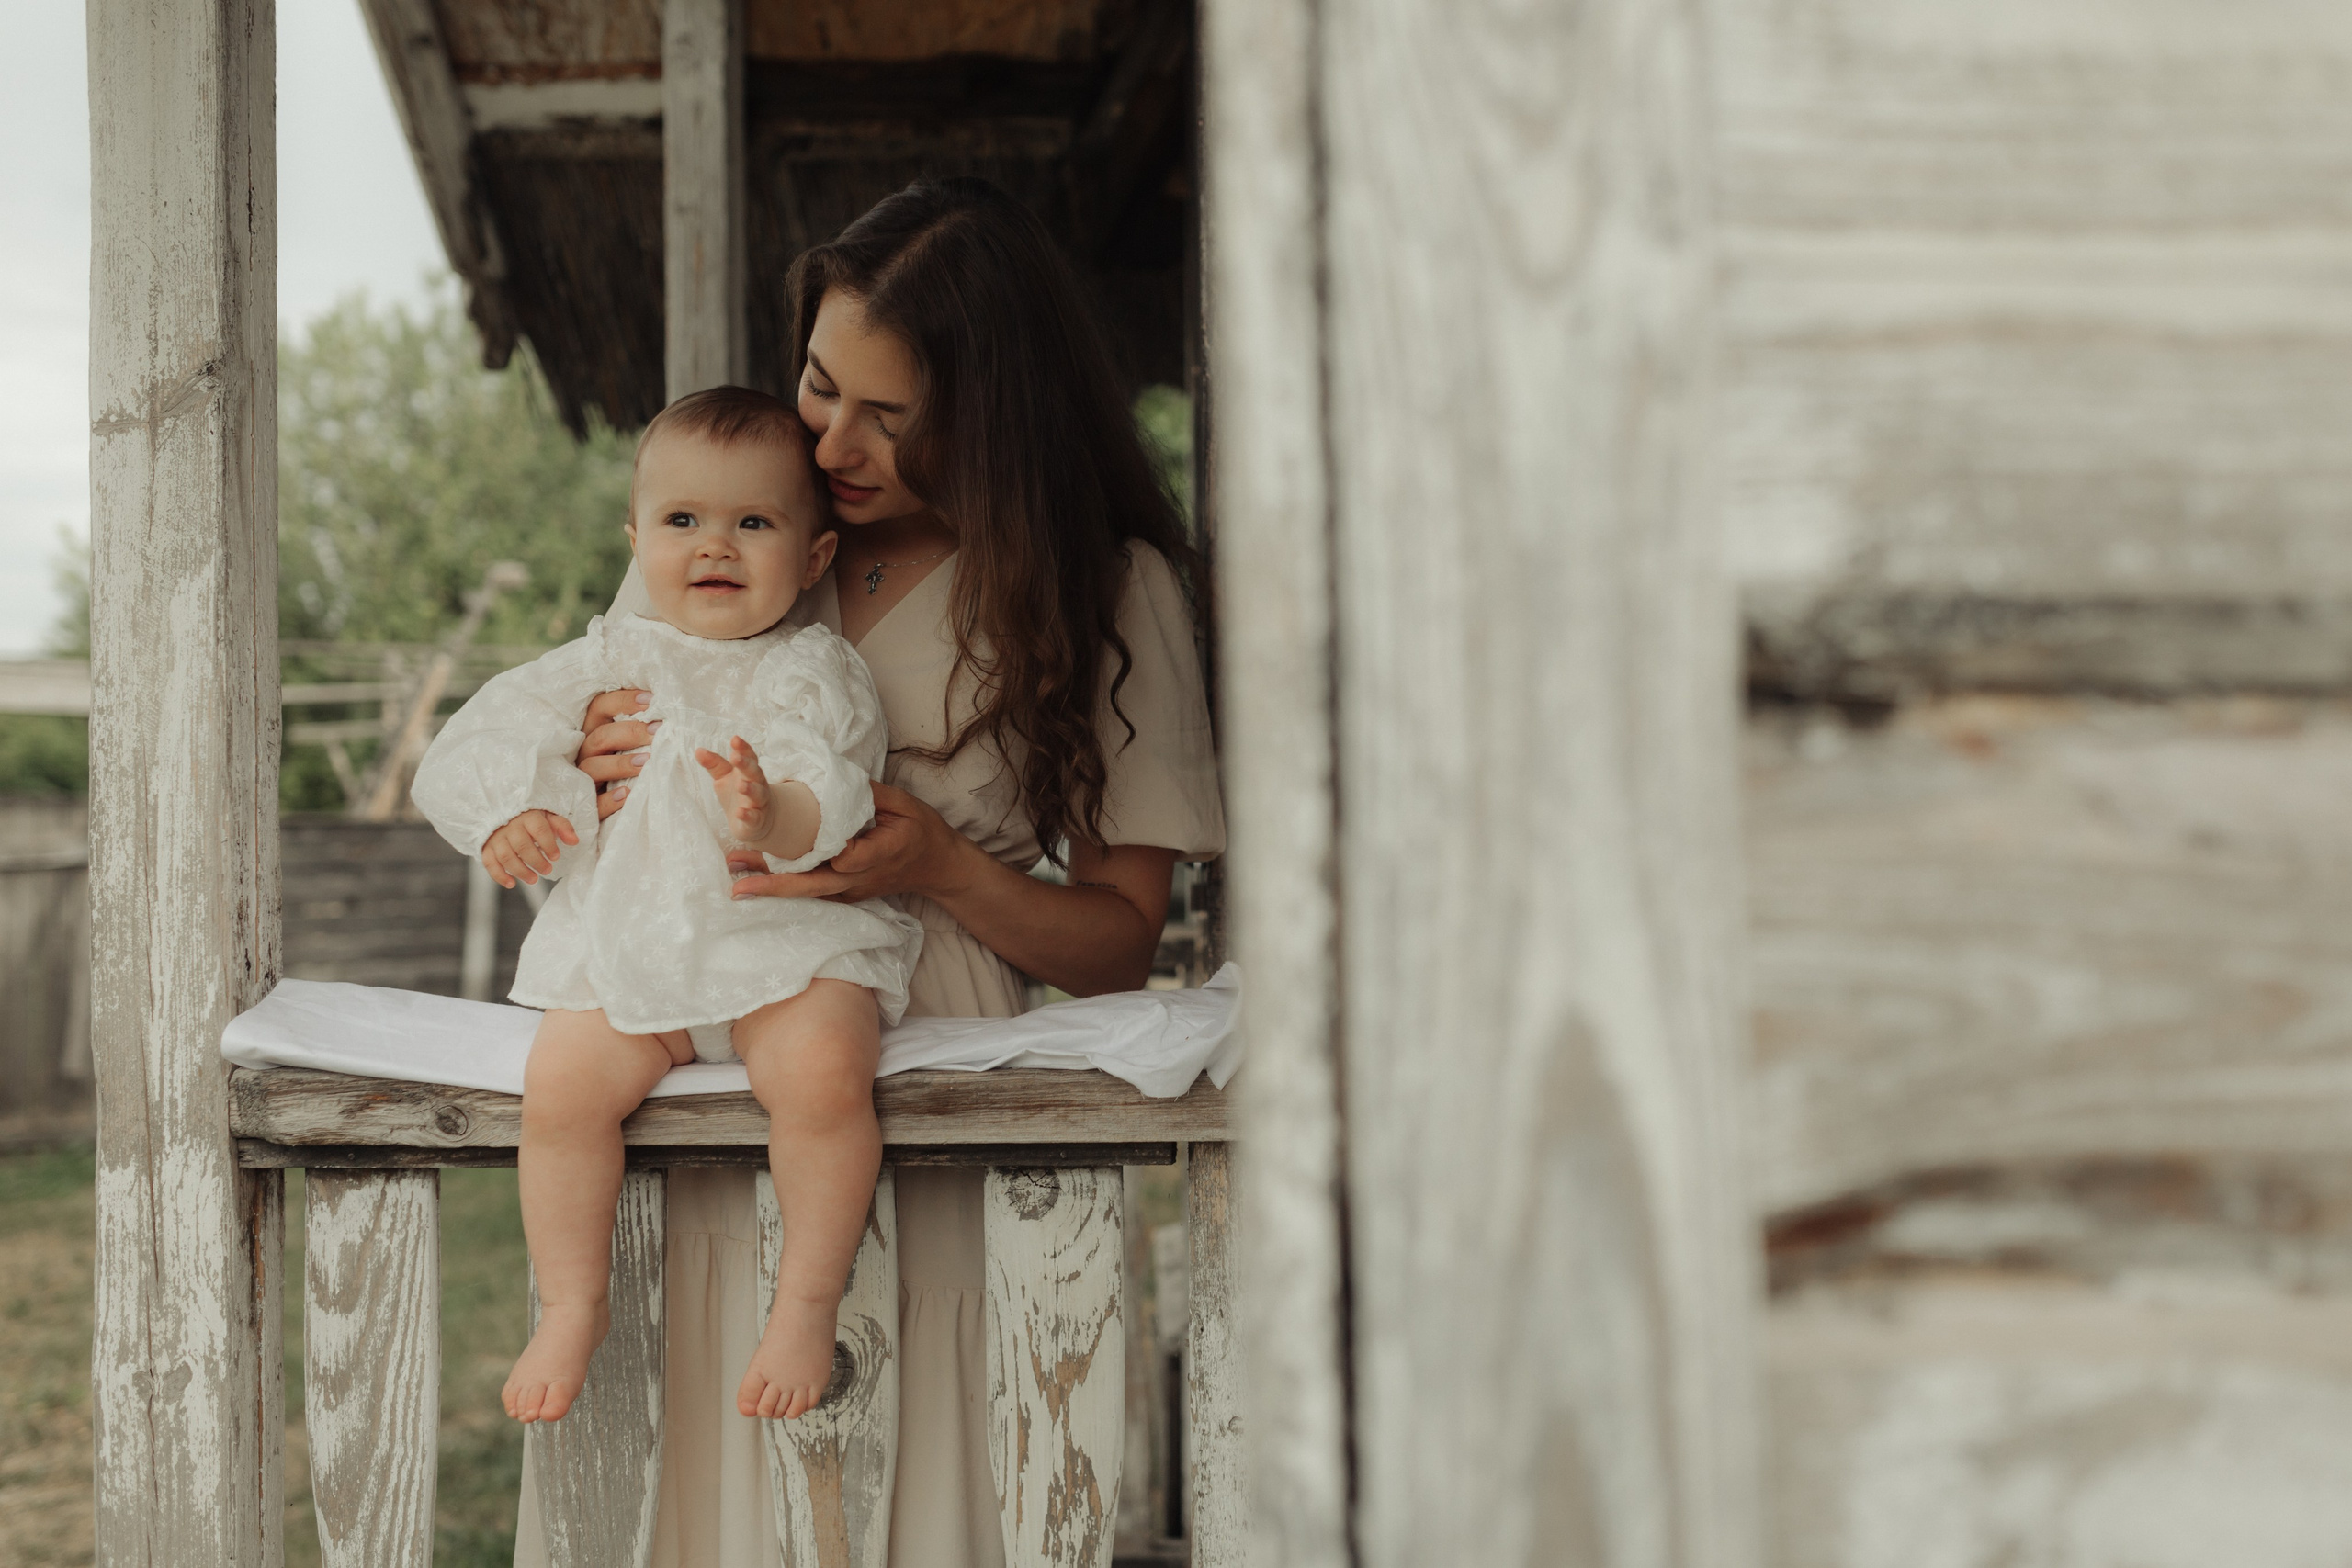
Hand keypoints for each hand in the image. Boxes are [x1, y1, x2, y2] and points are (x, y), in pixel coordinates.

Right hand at [481, 809, 577, 888]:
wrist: (505, 815)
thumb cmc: (531, 819)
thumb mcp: (548, 817)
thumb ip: (562, 827)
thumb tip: (574, 841)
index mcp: (528, 816)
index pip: (539, 829)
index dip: (548, 844)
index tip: (556, 856)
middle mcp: (510, 826)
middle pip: (522, 845)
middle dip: (536, 861)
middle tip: (547, 870)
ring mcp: (496, 837)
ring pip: (506, 856)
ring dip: (520, 871)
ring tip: (534, 879)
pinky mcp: (487, 847)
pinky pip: (489, 862)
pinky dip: (499, 875)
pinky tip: (512, 883)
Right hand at [576, 688, 655, 819]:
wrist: (614, 810)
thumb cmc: (632, 765)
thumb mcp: (633, 742)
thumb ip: (643, 726)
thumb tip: (669, 707)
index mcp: (595, 731)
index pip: (600, 707)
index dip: (623, 701)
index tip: (652, 700)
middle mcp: (586, 753)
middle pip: (600, 737)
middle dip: (630, 732)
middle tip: (658, 731)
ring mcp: (584, 780)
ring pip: (592, 767)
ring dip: (620, 764)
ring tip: (646, 762)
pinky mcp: (589, 807)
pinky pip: (594, 804)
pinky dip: (609, 800)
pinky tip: (627, 793)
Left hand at [698, 735, 777, 846]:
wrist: (758, 820)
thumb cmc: (739, 792)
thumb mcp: (724, 777)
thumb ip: (714, 764)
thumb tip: (698, 750)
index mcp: (749, 771)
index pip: (749, 757)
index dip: (743, 748)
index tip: (734, 739)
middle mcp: (757, 784)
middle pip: (754, 772)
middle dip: (746, 764)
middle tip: (735, 757)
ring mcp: (759, 803)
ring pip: (758, 794)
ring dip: (750, 789)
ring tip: (740, 785)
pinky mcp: (756, 820)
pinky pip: (754, 817)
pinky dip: (748, 815)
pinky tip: (740, 812)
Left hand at [727, 780, 963, 902]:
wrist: (939, 867)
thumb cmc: (924, 831)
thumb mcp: (905, 804)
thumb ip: (871, 795)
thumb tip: (835, 780)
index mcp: (878, 854)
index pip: (842, 856)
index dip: (821, 847)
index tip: (800, 832)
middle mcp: (859, 879)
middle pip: (812, 886)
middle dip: (774, 885)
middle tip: (739, 883)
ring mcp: (851, 890)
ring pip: (807, 892)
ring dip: (773, 888)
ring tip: (737, 881)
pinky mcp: (845, 893)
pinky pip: (813, 891)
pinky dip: (787, 886)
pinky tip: (760, 878)